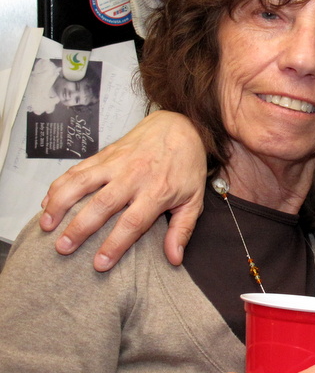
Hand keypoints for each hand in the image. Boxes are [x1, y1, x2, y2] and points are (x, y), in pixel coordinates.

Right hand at [39, 110, 206, 270]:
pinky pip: (78, 169)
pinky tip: (48, 201)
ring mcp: (118, 163)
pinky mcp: (106, 153)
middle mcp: (135, 176)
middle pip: (102, 204)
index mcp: (157, 191)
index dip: (115, 244)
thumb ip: (183, 229)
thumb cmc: (187, 164)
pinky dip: (60, 184)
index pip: (133, 222)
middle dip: (80, 228)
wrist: (181, 125)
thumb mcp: (194, 198)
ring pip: (83, 182)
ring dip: (62, 203)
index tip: (100, 264)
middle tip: (63, 248)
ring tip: (47, 225)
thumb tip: (174, 258)